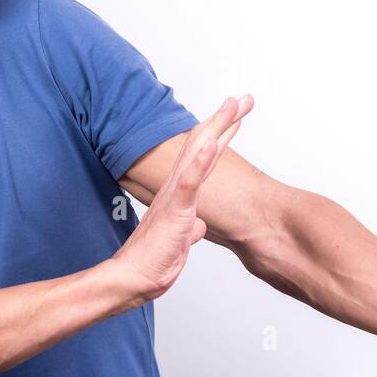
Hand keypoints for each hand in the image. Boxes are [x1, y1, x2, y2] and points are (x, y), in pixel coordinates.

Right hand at [110, 95, 253, 309]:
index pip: (203, 156)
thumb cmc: (153, 262)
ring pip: (197, 152)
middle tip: (243, 98)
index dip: (220, 134)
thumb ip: (188, 229)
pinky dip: (201, 160)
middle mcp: (176, 187)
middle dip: (224, 119)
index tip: (236, 116)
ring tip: (232, 105)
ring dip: (216, 127)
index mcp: (180, 193)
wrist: (134, 279)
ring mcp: (175, 195)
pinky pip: (189, 180)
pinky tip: (213, 141)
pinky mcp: (175, 208)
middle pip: (202, 144)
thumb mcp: (179, 242)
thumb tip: (198, 227)